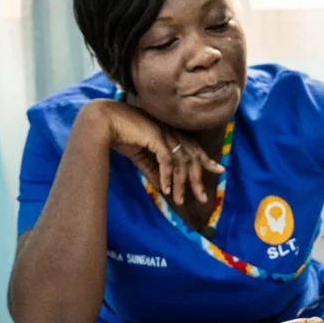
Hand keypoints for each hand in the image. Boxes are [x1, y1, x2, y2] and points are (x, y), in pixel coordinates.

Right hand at [81, 100, 223, 205]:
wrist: (104, 121)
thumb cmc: (121, 135)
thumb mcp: (140, 156)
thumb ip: (153, 170)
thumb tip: (163, 186)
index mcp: (170, 133)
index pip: (194, 147)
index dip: (206, 159)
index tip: (219, 170)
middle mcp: (171, 132)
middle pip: (192, 157)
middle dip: (198, 179)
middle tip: (203, 197)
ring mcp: (165, 133)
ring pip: (180, 162)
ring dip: (180, 184)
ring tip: (179, 200)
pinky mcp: (156, 137)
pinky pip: (166, 161)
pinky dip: (167, 176)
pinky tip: (165, 189)